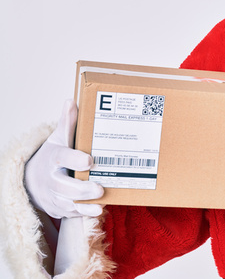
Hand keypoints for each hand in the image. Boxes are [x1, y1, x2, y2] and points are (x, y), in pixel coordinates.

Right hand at [24, 100, 103, 217]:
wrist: (33, 180)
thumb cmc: (53, 156)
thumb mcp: (58, 138)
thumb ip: (67, 123)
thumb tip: (71, 101)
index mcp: (53, 158)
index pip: (61, 157)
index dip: (74, 159)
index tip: (89, 160)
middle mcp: (51, 178)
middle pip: (63, 186)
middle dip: (81, 189)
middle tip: (99, 188)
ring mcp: (54, 195)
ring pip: (67, 202)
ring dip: (84, 204)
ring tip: (101, 202)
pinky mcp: (59, 208)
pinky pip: (71, 213)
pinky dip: (84, 213)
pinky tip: (98, 210)